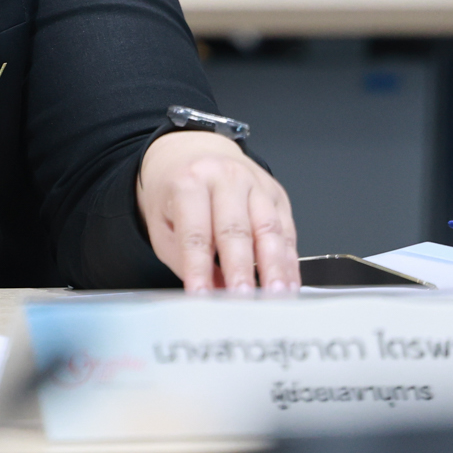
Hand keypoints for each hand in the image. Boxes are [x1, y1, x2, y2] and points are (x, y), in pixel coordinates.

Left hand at [136, 131, 298, 292]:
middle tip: (242, 300)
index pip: (195, 233)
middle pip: (236, 229)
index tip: (202, 296)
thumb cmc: (178, 190)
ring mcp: (256, 184)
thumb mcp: (162, 222)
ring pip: (269, 229)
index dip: (198, 268)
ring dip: (274, 267)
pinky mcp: (277, 195)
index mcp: (190, 181)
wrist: (196, 152)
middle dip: (240, 269)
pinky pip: (287, 231)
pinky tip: (289, 284)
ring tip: (275, 296)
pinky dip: (289, 262)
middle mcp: (226, 178)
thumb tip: (214, 291)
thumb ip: (184, 259)